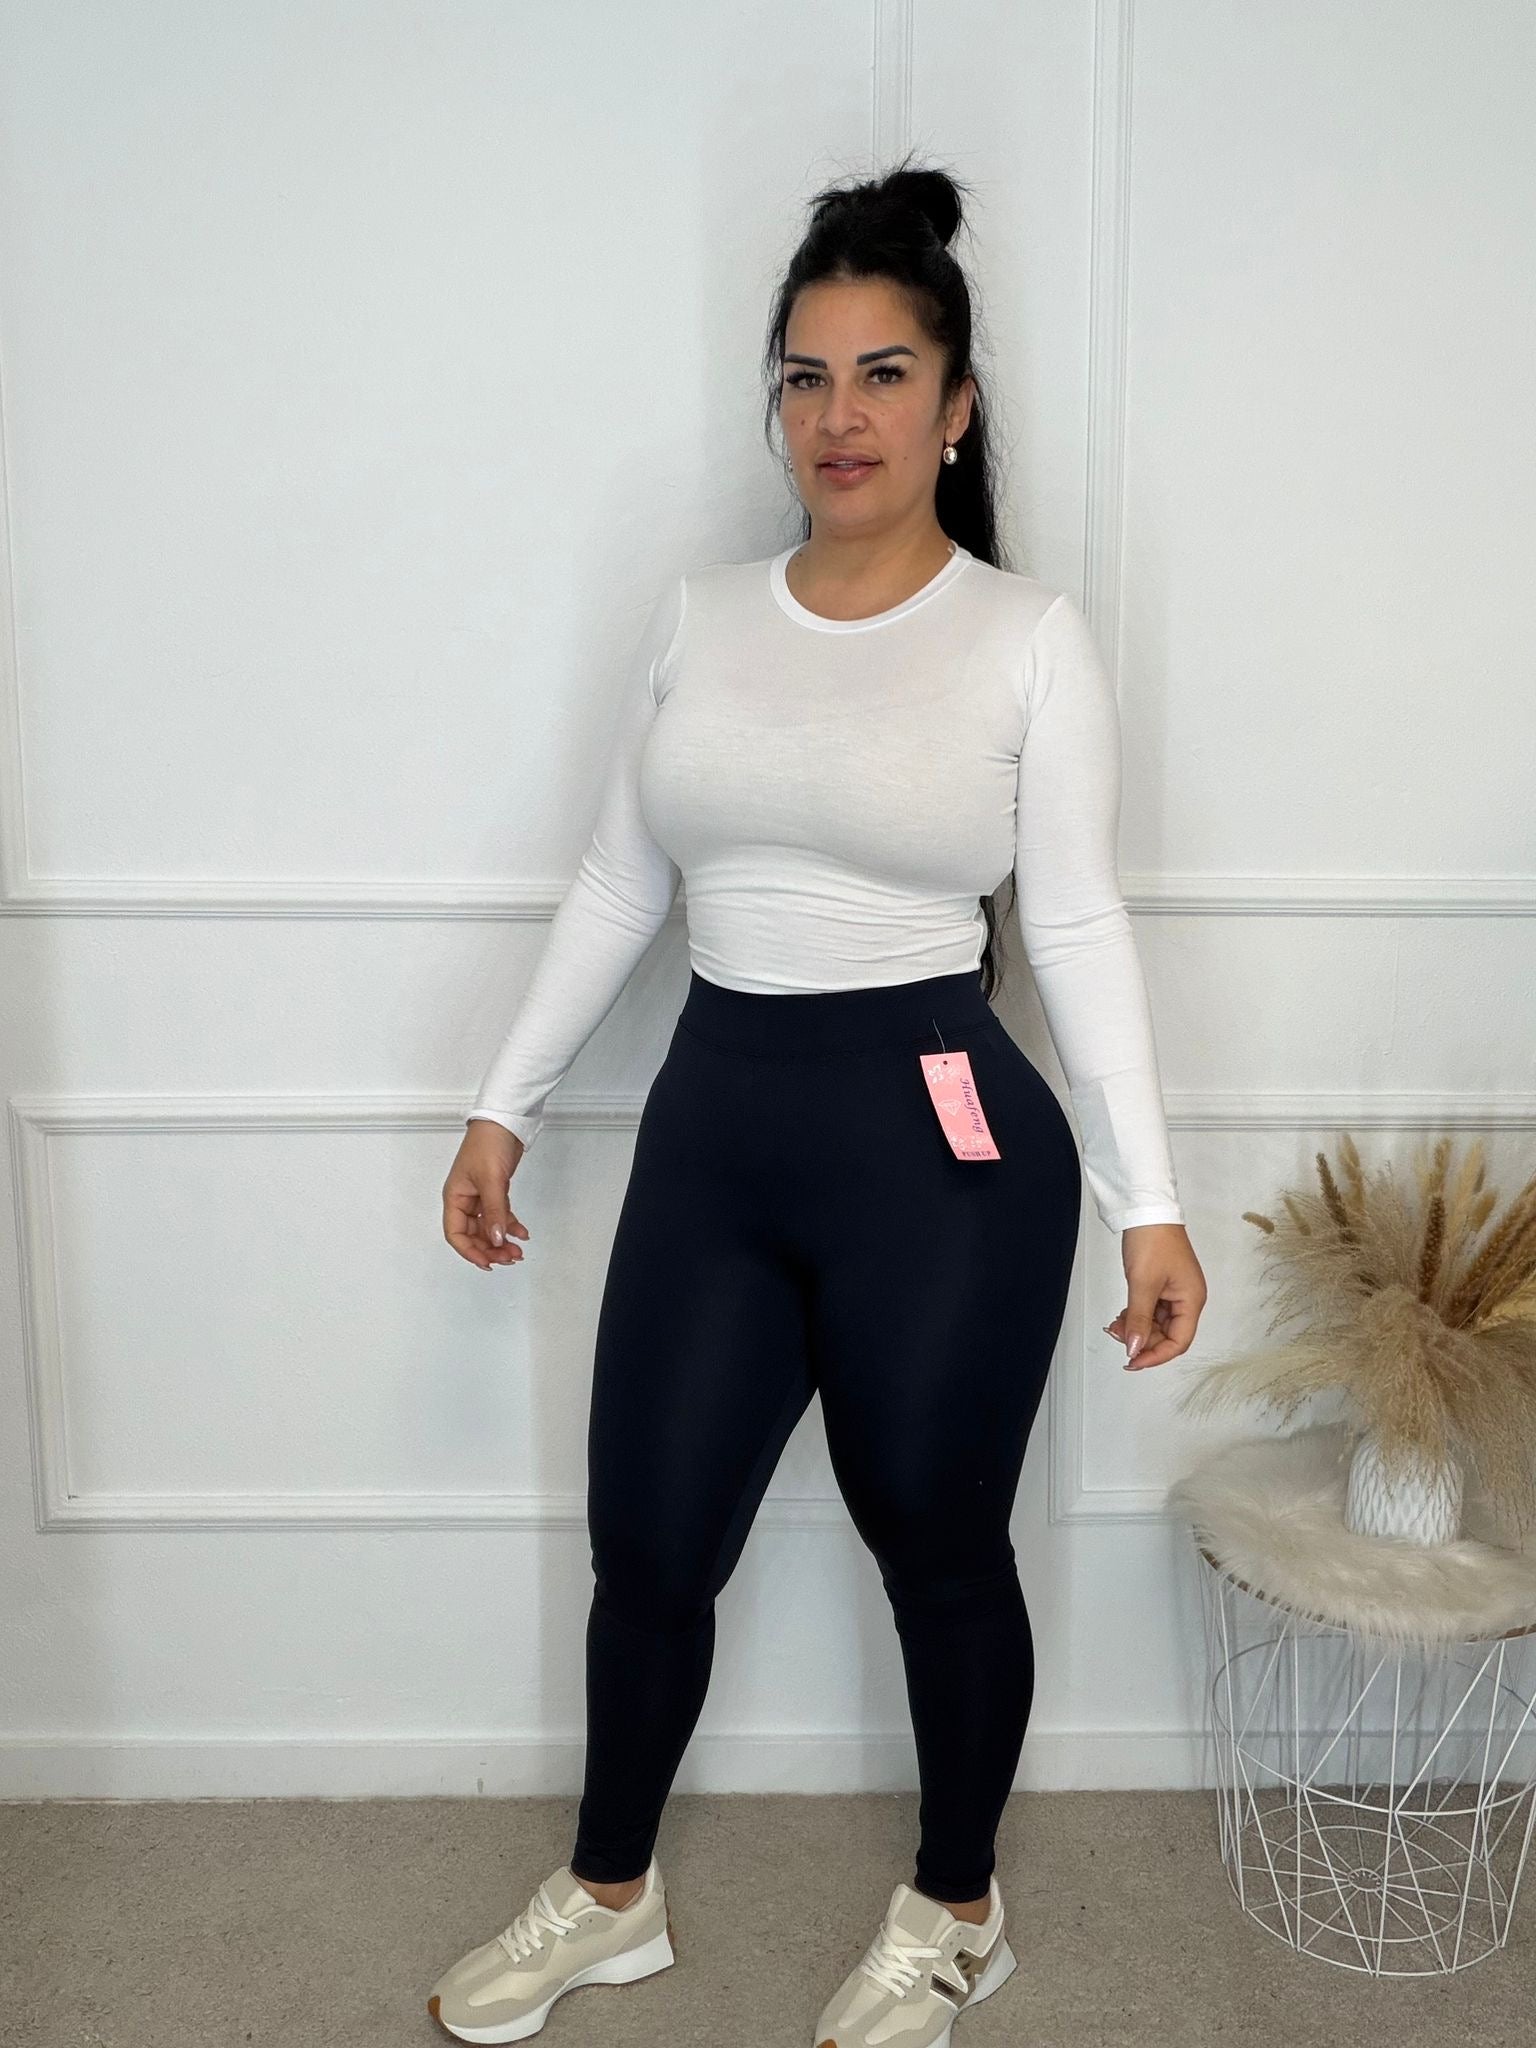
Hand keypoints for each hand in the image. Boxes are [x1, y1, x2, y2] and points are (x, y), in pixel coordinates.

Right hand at [442, 1122, 531, 1270]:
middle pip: (473, 1234)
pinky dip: (509, 1225)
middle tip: (510, 1257)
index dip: (469, 1251)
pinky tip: (522, 1233)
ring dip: (501, 1240)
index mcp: (455, 1197)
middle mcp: (465, 1199)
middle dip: (490, 1248)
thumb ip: (495, 1212)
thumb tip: (496, 1239)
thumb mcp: (491, 1180)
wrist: (504, 1121)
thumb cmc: (488, 1144)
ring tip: (518, 1250)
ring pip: (488, 1227)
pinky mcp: (495, 1191)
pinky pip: (499, 1215)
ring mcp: (480, 1196)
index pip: (455, 1234)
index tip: (488, 1263)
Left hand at [1103, 1222, 1205, 1370]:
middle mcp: (1187, 1299)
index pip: (1179, 1341)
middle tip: (1117, 1337)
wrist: (1147, 1211)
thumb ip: (1138, 1320)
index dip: (1156, 1355)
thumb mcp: (1142, 1285)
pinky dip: (1136, 1316)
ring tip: (1114, 1325)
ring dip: (1137, 1328)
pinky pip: (1151, 1310)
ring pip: (1157, 1324)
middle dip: (1143, 1340)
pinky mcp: (1162, 1285)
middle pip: (1168, 1334)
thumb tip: (1134, 1349)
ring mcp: (1174, 1292)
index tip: (1133, 1361)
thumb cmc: (1152, 1243)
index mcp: (1192, 1300)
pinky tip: (1120, 1316)